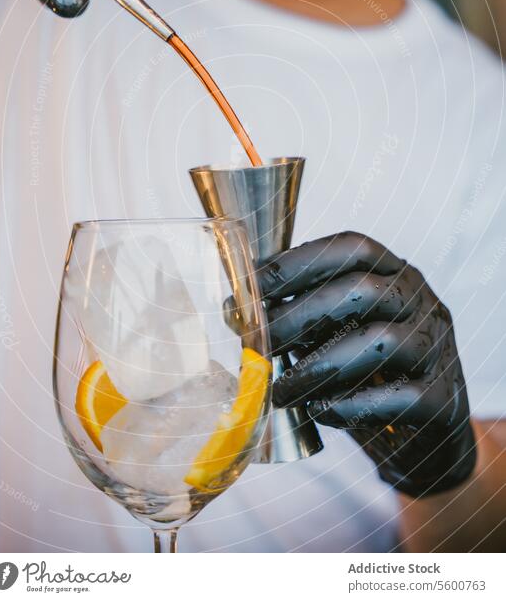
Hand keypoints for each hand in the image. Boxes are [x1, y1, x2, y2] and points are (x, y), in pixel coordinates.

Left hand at [257, 232, 476, 497]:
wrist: (430, 436)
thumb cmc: (372, 376)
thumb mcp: (343, 335)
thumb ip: (306, 320)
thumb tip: (239, 313)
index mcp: (395, 275)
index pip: (352, 248)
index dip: (300, 260)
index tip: (254, 284)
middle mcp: (423, 302)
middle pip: (363, 290)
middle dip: (301, 314)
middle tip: (261, 344)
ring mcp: (438, 348)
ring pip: (381, 340)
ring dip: (320, 365)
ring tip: (281, 390)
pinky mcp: (445, 399)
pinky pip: (401, 396)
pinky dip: (353, 404)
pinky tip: (322, 410)